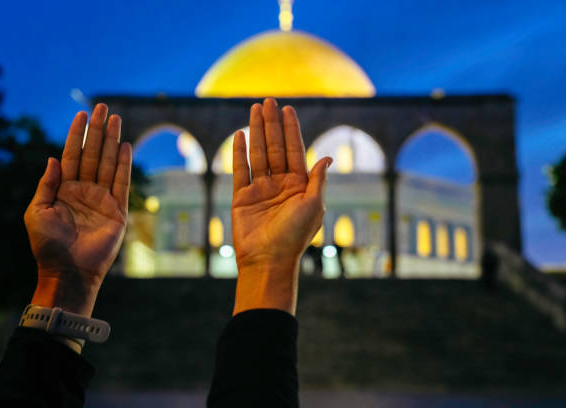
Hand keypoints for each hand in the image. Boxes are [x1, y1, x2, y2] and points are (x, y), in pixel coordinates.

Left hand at [25, 104, 131, 316]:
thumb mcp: (37, 211)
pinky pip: (121, 183)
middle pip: (93, 154)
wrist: (68, 271)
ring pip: (108, 164)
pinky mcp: (117, 211)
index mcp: (64, 189)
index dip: (77, 135)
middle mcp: (84, 190)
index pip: (72, 155)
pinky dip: (124, 165)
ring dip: (112, 141)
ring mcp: (102, 199)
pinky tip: (125, 147)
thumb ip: (47, 184)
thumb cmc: (47, 245)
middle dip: (98, 131)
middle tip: (104, 108)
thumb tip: (53, 158)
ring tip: (116, 119)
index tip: (82, 114)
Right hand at [231, 98, 331, 315]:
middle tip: (268, 101)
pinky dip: (239, 152)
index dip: (291, 130)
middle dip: (272, 124)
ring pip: (258, 154)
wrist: (268, 260)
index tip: (287, 109)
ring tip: (254, 109)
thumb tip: (326, 157)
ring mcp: (260, 190)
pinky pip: (240, 170)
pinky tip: (240, 135)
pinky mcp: (242, 197)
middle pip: (275, 148)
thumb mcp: (313, 206)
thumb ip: (317, 180)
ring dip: (256, 131)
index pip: (294, 151)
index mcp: (299, 186)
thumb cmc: (295, 236)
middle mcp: (280, 185)